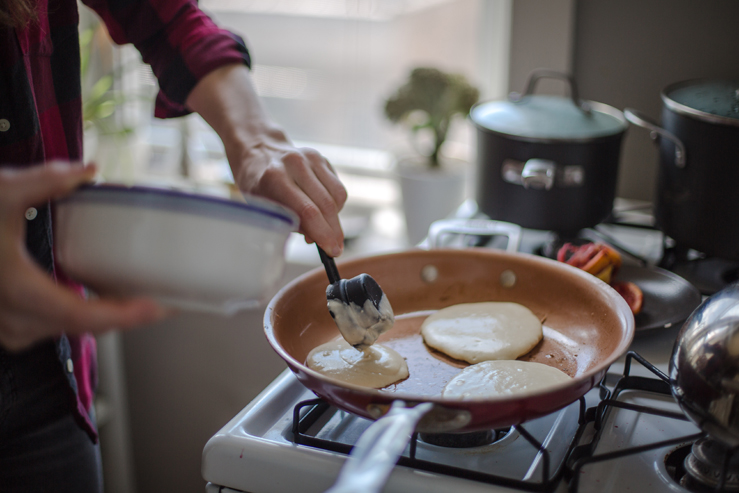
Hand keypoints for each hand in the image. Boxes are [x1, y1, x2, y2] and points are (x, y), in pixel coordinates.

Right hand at [0, 162, 166, 351]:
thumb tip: (88, 169)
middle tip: (154, 302)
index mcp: (15, 290)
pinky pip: (41, 326)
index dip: (123, 316)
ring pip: (59, 330)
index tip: (156, 311)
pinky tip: (80, 294)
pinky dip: (67, 314)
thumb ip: (45, 181)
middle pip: (77, 326)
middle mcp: (7, 317)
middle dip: (118, 316)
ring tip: (126, 299)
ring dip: (93, 316)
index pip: (81, 316)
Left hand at [186, 64, 346, 256]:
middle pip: (326, 205)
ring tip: (325, 229)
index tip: (332, 252)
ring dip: (335, 219)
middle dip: (334, 232)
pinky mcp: (322, 158)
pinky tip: (323, 211)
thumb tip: (316, 239)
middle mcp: (295, 164)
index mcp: (274, 178)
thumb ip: (289, 221)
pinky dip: (335, 205)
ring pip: (337, 196)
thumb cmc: (257, 183)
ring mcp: (311, 158)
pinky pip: (337, 188)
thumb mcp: (262, 205)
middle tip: (335, 249)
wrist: (257, 148)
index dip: (323, 235)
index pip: (308, 212)